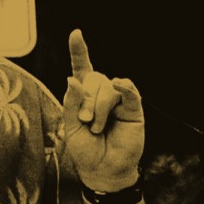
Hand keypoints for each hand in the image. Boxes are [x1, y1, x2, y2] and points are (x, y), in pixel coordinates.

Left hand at [61, 30, 143, 191]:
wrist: (104, 169)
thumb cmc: (85, 150)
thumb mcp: (70, 127)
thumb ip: (71, 104)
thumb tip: (72, 79)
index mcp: (83, 96)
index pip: (82, 69)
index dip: (79, 51)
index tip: (76, 33)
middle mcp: (101, 94)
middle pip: (93, 80)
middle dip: (85, 101)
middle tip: (85, 122)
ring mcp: (118, 100)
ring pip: (107, 88)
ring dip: (98, 108)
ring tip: (97, 128)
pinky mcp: (133, 108)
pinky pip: (128, 90)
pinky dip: (123, 87)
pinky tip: (120, 85)